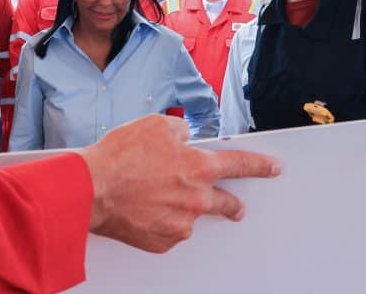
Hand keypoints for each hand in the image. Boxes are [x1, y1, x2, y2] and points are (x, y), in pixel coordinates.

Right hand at [78, 114, 279, 252]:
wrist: (92, 189)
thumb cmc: (119, 157)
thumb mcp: (155, 125)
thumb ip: (180, 131)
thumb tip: (184, 137)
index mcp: (199, 167)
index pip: (241, 164)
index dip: (261, 166)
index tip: (273, 168)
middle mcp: (196, 198)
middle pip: (225, 203)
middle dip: (232, 203)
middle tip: (234, 206)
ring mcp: (180, 223)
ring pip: (192, 216)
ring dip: (184, 207)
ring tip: (158, 197)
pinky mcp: (162, 241)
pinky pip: (171, 231)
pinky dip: (163, 221)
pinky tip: (146, 208)